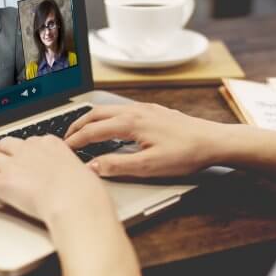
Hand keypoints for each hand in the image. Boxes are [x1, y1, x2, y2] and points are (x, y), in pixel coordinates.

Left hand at [0, 136, 114, 223]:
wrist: (76, 201)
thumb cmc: (85, 192)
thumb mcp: (83, 174)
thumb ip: (72, 172)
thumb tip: (77, 179)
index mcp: (50, 144)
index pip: (29, 142)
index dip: (21, 151)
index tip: (19, 157)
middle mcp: (29, 149)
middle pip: (4, 144)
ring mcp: (13, 165)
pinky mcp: (1, 182)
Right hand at [65, 103, 228, 177]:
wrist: (213, 141)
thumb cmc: (185, 154)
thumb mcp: (149, 166)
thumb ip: (117, 165)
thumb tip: (92, 166)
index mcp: (130, 123)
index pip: (93, 131)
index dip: (75, 141)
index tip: (63, 150)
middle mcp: (135, 110)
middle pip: (96, 114)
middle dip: (77, 125)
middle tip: (65, 138)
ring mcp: (144, 108)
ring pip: (108, 109)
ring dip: (91, 119)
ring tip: (82, 131)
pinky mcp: (153, 110)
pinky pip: (121, 109)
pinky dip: (106, 117)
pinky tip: (110, 126)